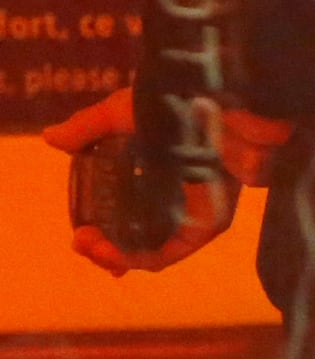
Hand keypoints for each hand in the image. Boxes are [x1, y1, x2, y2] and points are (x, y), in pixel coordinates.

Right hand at [47, 90, 284, 273]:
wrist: (221, 102)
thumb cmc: (175, 100)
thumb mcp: (121, 112)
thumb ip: (87, 129)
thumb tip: (50, 139)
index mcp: (159, 177)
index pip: (132, 217)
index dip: (105, 232)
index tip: (80, 235)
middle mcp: (178, 201)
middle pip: (142, 241)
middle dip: (107, 250)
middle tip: (82, 243)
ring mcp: (195, 214)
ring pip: (156, 251)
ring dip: (119, 257)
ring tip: (92, 249)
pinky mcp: (210, 222)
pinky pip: (174, 250)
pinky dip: (143, 257)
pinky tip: (117, 255)